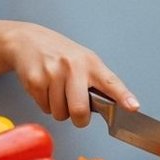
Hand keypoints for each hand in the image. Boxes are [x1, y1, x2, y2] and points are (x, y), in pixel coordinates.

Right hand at [0, 21, 137, 125]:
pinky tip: (45, 87)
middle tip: (76, 110)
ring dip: (59, 109)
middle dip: (79, 118)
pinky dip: (45, 103)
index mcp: (90, 63)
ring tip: (57, 90)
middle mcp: (73, 66)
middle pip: (80, 110)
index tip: (133, 107)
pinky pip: (44, 108)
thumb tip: (114, 106)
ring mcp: (53, 73)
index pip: (111, 82)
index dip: (123, 97)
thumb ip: (98, 82)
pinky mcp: (35, 81)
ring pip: (60, 113)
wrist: (27, 40)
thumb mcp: (84, 60)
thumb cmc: (60, 53)